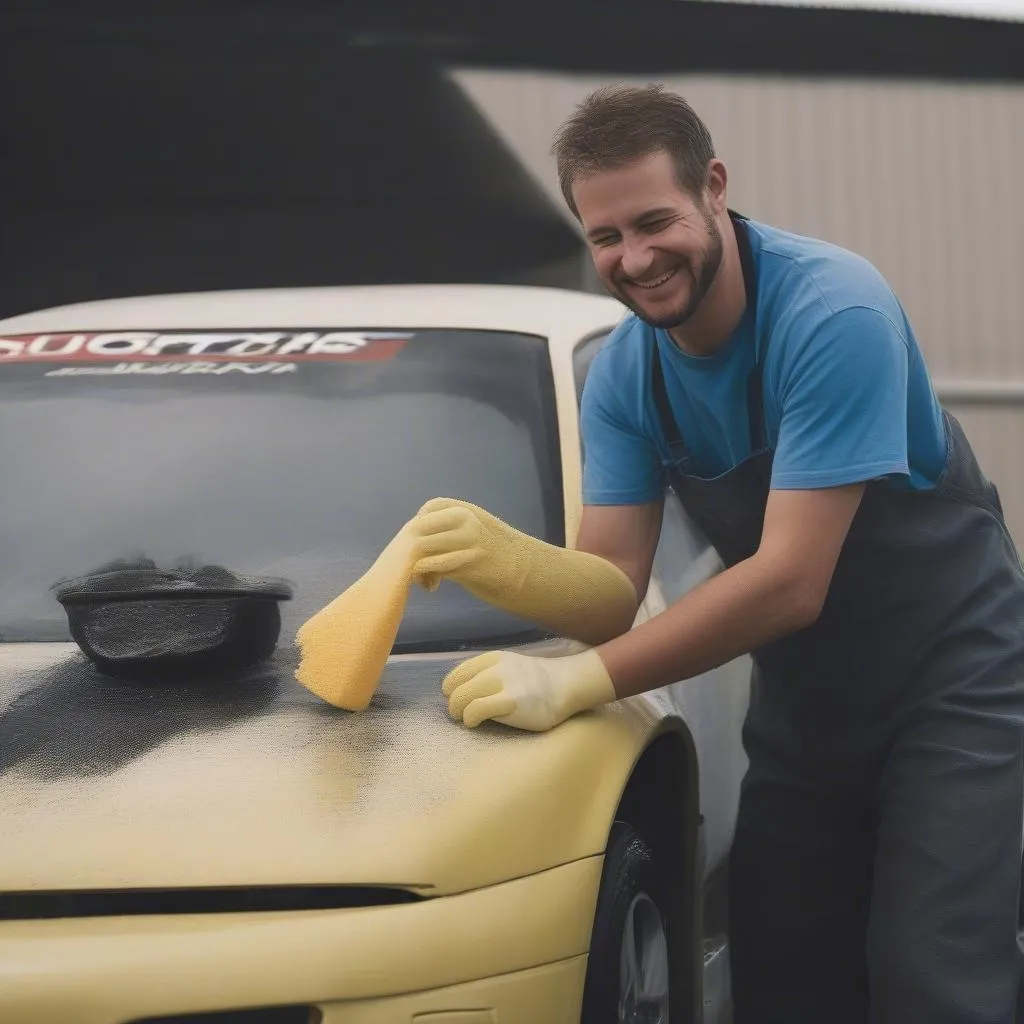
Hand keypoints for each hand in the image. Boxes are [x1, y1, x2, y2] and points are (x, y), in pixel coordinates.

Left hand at [404, 497, 638, 646]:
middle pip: (423, 529)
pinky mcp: (472, 562)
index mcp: (469, 511)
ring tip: (423, 581)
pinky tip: (433, 587)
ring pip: (426, 549)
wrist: (533, 576)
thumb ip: (454, 533)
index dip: (418, 526)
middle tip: (413, 568)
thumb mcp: (478, 535)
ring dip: (418, 567)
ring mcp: (470, 540)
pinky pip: (437, 566)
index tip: (418, 545)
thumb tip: (423, 541)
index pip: (431, 508)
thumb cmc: (503, 559)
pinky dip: (428, 578)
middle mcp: (468, 520)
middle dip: (412, 549)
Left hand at [441, 648, 616, 731]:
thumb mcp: (511, 667)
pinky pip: (476, 709)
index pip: (460, 672)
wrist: (567, 685)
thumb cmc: (538, 683)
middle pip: (457, 686)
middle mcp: (496, 668)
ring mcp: (503, 684)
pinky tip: (475, 723)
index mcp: (494, 658)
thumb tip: (463, 689)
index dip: (452, 688)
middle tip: (458, 714)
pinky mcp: (510, 702)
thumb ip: (490, 673)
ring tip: (466, 719)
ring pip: (462, 697)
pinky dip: (470, 718)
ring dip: (458, 712)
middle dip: (453, 703)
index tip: (456, 698)